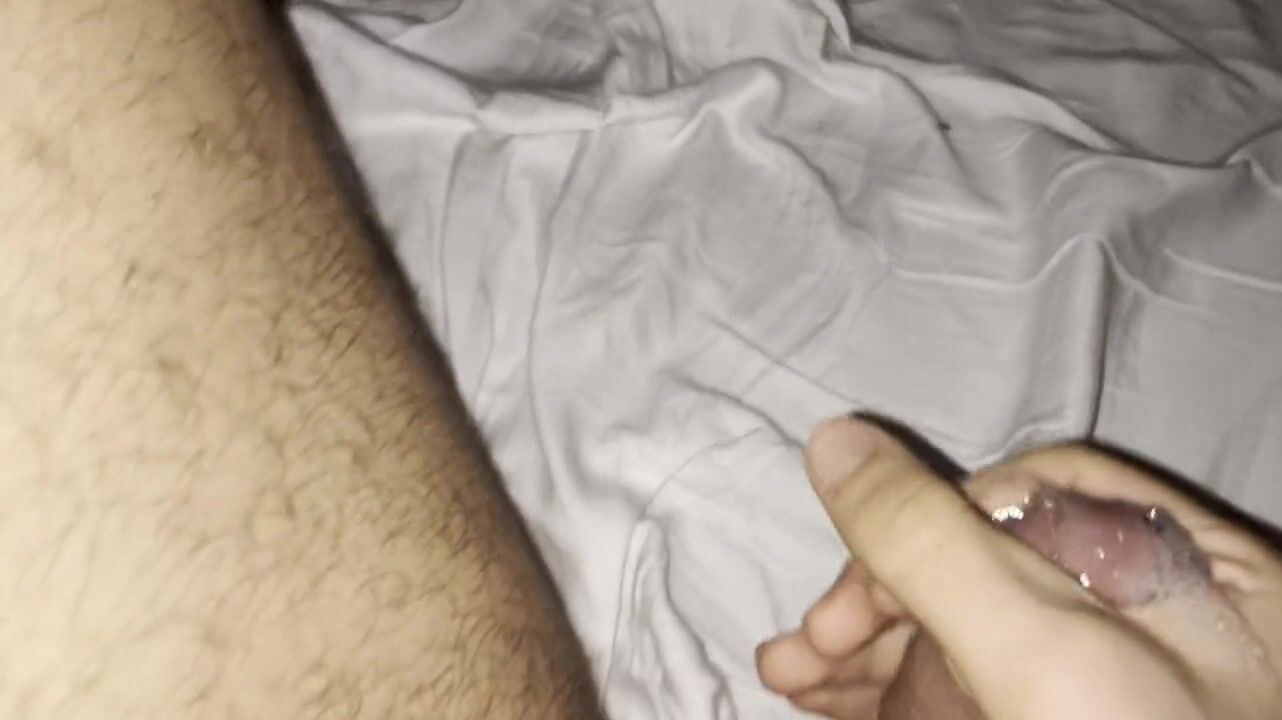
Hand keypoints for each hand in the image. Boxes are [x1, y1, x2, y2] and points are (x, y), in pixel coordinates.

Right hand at [757, 416, 1281, 718]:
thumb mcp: (1041, 656)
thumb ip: (934, 540)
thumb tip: (833, 438)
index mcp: (1198, 566)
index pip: (1038, 492)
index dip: (925, 526)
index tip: (853, 604)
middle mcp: (1165, 619)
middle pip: (990, 563)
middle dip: (875, 601)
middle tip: (800, 649)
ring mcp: (1115, 686)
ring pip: (970, 630)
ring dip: (869, 647)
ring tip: (785, 673)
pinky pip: (970, 686)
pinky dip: (897, 689)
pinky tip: (833, 697)